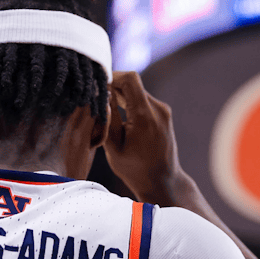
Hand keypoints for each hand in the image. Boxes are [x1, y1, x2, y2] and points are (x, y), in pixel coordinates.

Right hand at [104, 72, 186, 204]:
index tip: (97, 86)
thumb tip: (101, 94)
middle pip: (132, 83)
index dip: (111, 76)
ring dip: (120, 96)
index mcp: (145, 116)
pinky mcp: (163, 115)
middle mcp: (158, 109)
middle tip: (96, 100)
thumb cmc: (136, 170)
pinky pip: (143, 101)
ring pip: (137, 91)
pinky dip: (129, 103)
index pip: (130, 78)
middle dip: (113, 87)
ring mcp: (163, 111)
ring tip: (106, 110)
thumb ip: (107, 118)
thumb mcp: (114, 147)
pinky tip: (118, 116)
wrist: (162, 182)